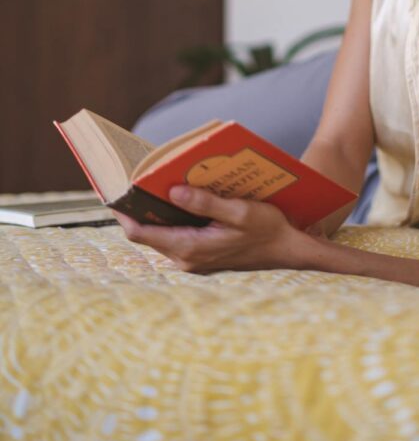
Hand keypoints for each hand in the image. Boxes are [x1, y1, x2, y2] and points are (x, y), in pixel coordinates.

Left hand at [113, 185, 307, 273]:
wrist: (286, 251)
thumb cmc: (266, 229)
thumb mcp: (239, 211)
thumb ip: (205, 203)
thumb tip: (172, 191)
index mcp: (190, 248)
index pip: (141, 233)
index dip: (123, 213)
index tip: (111, 192)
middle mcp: (186, 259)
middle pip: (147, 233)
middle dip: (138, 207)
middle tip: (130, 180)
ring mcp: (192, 260)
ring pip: (160, 234)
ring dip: (155, 211)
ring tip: (151, 184)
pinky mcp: (200, 257)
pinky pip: (174, 236)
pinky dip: (171, 217)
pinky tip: (177, 198)